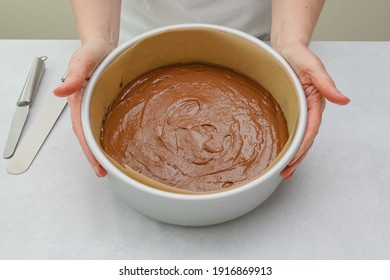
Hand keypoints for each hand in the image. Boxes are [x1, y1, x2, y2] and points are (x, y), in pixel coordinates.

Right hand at [54, 39, 114, 176]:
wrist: (102, 46)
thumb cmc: (92, 52)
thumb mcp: (83, 60)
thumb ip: (73, 76)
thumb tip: (60, 92)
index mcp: (77, 99)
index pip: (81, 128)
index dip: (87, 147)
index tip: (95, 162)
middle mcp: (84, 106)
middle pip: (86, 135)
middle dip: (93, 155)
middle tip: (102, 171)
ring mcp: (92, 106)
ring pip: (93, 131)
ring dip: (98, 149)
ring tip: (107, 165)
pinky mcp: (101, 104)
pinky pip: (101, 123)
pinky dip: (105, 136)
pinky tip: (112, 144)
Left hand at [277, 43, 349, 178]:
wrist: (287, 50)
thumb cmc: (300, 57)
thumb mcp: (313, 68)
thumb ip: (326, 84)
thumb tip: (344, 100)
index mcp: (316, 102)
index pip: (311, 129)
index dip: (303, 145)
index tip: (293, 159)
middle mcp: (310, 110)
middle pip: (305, 138)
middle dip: (298, 157)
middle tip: (286, 172)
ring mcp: (301, 111)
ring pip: (299, 138)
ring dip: (293, 155)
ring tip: (284, 172)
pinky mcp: (292, 110)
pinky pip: (292, 130)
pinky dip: (289, 144)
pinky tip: (283, 154)